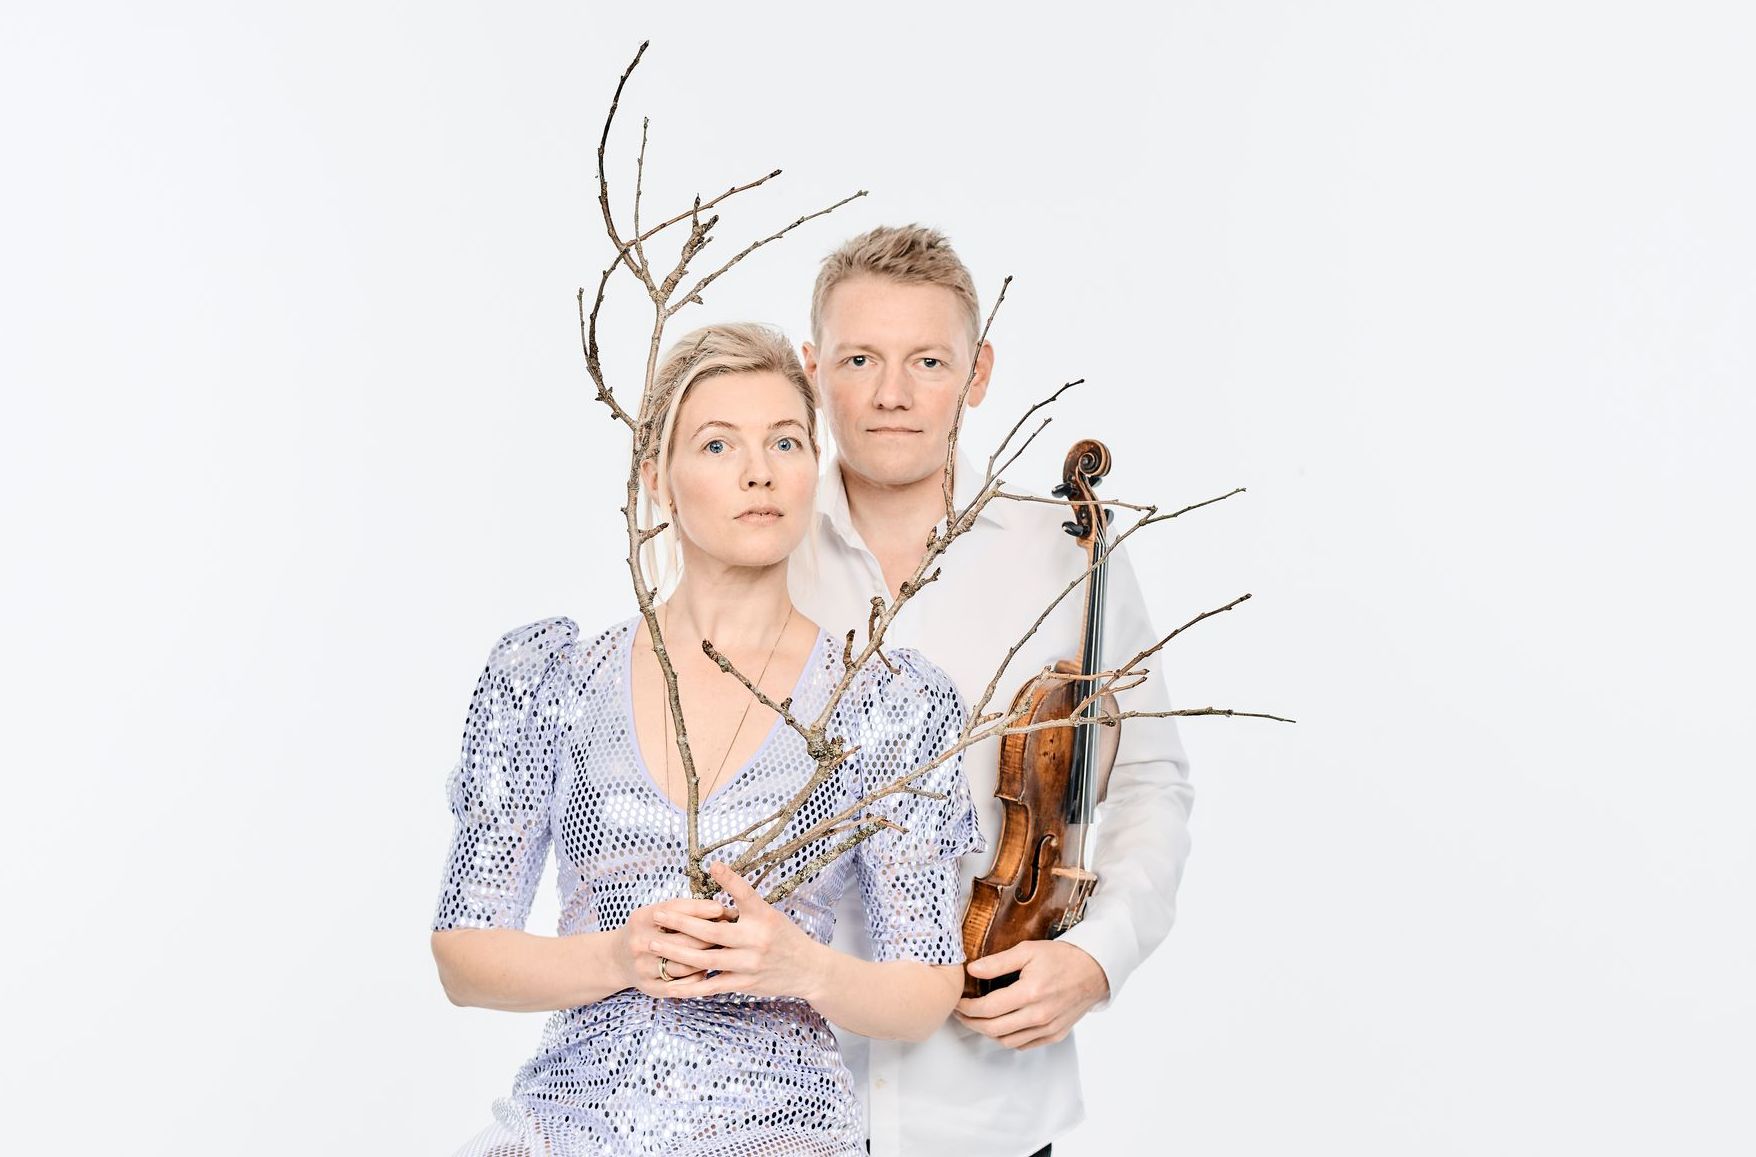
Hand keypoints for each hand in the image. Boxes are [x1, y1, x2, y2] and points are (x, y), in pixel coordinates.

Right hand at [615, 896, 725, 997]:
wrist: (617, 959)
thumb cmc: (647, 931)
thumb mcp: (657, 914)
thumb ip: (685, 910)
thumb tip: (722, 909)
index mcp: (642, 918)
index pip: (676, 910)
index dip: (702, 909)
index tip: (722, 909)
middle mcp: (639, 943)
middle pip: (683, 940)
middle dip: (710, 936)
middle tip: (731, 932)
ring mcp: (643, 968)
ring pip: (683, 965)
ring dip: (706, 959)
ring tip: (723, 952)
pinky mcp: (649, 987)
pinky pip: (680, 986)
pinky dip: (696, 978)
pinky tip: (707, 971)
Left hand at [646, 861, 827, 1000]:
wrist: (809, 969)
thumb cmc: (785, 937)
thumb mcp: (770, 914)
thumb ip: (744, 905)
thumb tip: (715, 883)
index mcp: (763, 917)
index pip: (745, 894)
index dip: (730, 879)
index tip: (713, 866)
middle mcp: (756, 940)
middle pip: (712, 932)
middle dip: (681, 923)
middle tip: (658, 915)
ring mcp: (749, 964)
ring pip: (706, 959)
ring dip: (677, 952)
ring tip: (655, 944)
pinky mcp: (745, 983)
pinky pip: (712, 985)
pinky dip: (691, 985)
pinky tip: (672, 983)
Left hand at [955, 939, 1109, 1049]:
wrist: (1093, 971)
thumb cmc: (1061, 958)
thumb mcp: (1028, 950)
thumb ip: (998, 962)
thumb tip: (971, 970)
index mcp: (1030, 993)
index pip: (988, 1008)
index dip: (967, 1007)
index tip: (957, 1001)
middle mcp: (1039, 1015)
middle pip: (993, 1029)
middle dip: (971, 1022)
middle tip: (961, 1012)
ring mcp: (1048, 1029)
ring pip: (1006, 1040)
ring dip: (987, 1032)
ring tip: (977, 1018)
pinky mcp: (1054, 1035)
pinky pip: (1023, 1044)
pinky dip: (1007, 1038)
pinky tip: (1000, 1024)